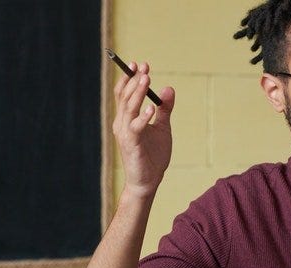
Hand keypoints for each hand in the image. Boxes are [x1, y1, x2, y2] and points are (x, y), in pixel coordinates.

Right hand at [111, 59, 174, 196]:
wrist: (148, 181)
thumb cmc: (153, 155)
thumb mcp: (162, 128)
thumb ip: (165, 109)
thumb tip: (169, 88)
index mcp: (126, 118)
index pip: (124, 94)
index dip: (129, 78)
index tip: (140, 64)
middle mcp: (122, 123)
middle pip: (125, 97)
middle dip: (133, 80)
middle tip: (144, 67)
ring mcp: (125, 134)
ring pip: (128, 108)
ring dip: (137, 93)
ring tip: (146, 79)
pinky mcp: (132, 145)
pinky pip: (136, 128)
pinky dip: (143, 117)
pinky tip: (152, 108)